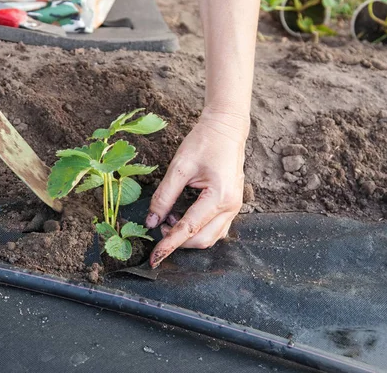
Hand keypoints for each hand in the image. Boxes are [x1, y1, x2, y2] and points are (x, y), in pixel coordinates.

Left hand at [146, 110, 248, 267]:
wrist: (226, 129)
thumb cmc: (204, 142)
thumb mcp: (179, 167)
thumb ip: (164, 196)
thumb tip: (151, 221)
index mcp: (219, 196)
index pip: (189, 228)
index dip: (169, 244)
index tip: (154, 258)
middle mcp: (231, 206)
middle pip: (203, 240)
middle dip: (178, 241)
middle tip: (159, 227)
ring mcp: (235, 207)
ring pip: (211, 237)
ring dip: (188, 236)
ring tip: (169, 218)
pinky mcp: (231, 205)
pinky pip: (215, 228)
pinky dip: (197, 229)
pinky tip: (181, 216)